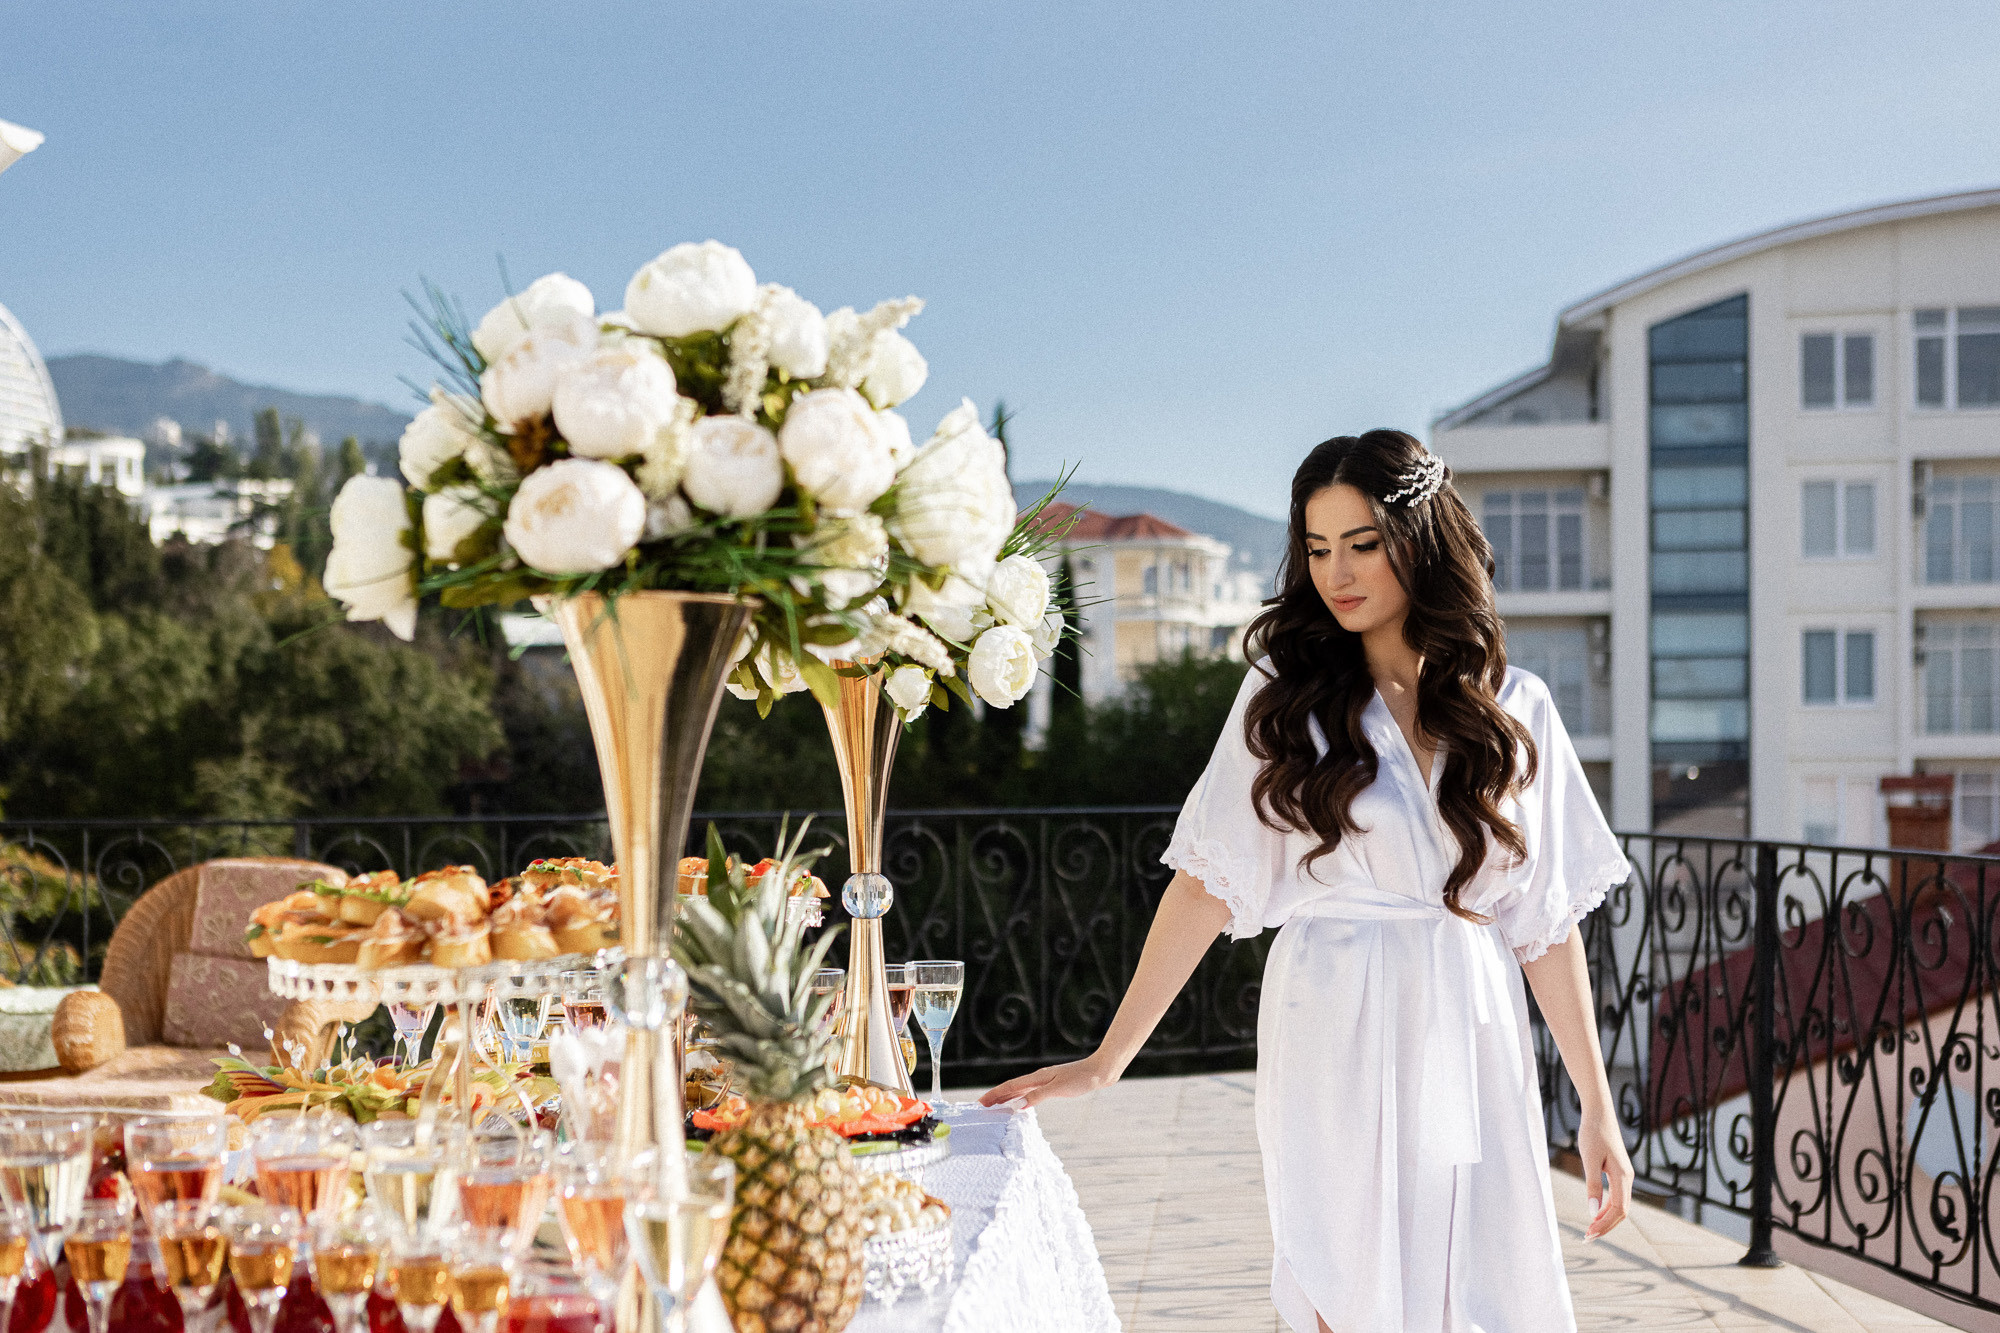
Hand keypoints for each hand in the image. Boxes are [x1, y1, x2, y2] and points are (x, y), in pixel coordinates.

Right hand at [978, 1055, 1115, 1108]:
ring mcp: (1046, 1081)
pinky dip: (1020, 1098)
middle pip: (1012, 1088)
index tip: (981, 1103)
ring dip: (1007, 1097)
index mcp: (1037, 1078)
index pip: (1010, 1087)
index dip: (995, 1095)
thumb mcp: (1059, 1088)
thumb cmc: (1082, 1078)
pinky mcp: (1053, 1085)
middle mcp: (1039, 1078)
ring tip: (995, 1105)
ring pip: (1021, 1090)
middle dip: (996, 1096)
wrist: (1100, 1071)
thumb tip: (1018, 1106)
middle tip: (981, 1106)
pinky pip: (1030, 1092)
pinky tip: (1020, 1103)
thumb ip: (1038, 1096)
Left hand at [1578, 1107, 1632, 1240]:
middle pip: (1621, 1211)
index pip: (1618, 1211)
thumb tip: (1592, 1213)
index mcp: (1623, 1177)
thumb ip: (1592, 1185)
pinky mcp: (1618, 1170)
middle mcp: (1627, 1178)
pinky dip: (1606, 1207)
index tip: (1589, 1235)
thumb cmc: (1592, 1133)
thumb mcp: (1589, 1159)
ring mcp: (1624, 1174)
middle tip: (1587, 1237)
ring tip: (1590, 1229)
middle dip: (1606, 1226)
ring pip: (1620, 1205)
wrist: (1598, 1112)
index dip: (1605, 1225)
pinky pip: (1616, 1196)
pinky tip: (1595, 1212)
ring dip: (1606, 1218)